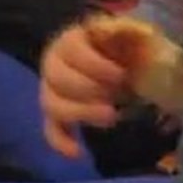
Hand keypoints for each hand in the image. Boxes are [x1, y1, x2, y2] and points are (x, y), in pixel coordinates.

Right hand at [40, 24, 125, 157]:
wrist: (121, 63)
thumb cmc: (125, 47)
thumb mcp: (132, 33)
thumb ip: (129, 30)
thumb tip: (124, 31)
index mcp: (71, 40)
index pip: (73, 51)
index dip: (96, 65)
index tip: (122, 75)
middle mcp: (54, 64)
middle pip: (59, 79)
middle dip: (89, 89)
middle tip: (119, 96)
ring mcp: (52, 91)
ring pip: (52, 105)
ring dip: (80, 113)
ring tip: (112, 117)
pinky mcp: (56, 115)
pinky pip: (50, 130)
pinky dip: (61, 141)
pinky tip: (78, 152)